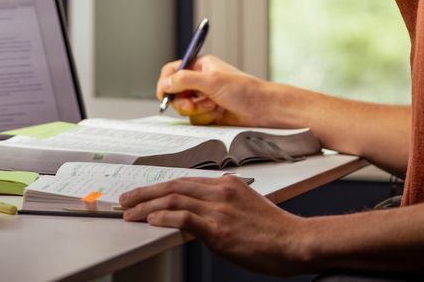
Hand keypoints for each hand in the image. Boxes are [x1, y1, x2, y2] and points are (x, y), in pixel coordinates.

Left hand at [120, 175, 310, 275]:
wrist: (296, 242)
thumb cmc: (276, 232)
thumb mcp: (246, 208)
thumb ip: (222, 206)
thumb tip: (197, 216)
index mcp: (227, 185)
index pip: (184, 181)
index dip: (159, 188)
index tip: (144, 194)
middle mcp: (220, 191)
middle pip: (173, 186)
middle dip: (145, 192)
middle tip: (126, 200)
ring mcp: (219, 208)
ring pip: (173, 199)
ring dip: (146, 206)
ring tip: (129, 213)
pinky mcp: (218, 228)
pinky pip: (183, 217)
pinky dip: (163, 217)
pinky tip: (150, 220)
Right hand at [157, 54, 267, 125]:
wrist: (262, 110)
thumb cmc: (245, 90)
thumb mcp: (212, 81)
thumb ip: (186, 80)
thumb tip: (167, 83)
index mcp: (200, 66)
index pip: (173, 70)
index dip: (166, 82)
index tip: (164, 94)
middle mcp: (200, 81)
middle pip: (176, 92)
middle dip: (184, 102)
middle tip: (193, 105)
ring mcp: (203, 97)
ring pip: (184, 108)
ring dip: (198, 110)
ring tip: (213, 107)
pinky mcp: (208, 112)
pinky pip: (194, 119)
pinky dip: (205, 117)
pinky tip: (218, 113)